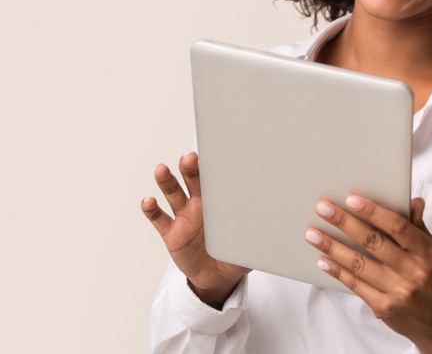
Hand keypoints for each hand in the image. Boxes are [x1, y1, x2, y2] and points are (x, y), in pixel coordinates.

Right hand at [141, 152, 250, 304]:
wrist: (218, 278)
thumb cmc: (235, 254)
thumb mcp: (251, 242)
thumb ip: (260, 232)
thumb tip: (283, 226)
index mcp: (219, 202)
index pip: (215, 178)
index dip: (213, 166)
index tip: (215, 154)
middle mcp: (198, 204)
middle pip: (191, 179)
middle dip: (189, 167)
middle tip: (189, 158)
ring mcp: (183, 217)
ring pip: (172, 193)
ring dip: (166, 180)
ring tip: (162, 170)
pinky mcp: (171, 233)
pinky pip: (159, 218)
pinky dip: (151, 209)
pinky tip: (149, 201)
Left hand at [304, 196, 431, 353]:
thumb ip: (417, 226)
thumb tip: (412, 200)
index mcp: (429, 253)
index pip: (398, 226)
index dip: (373, 211)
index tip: (351, 199)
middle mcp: (414, 272)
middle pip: (373, 242)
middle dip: (344, 223)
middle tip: (322, 208)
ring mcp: (398, 291)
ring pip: (359, 264)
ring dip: (332, 247)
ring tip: (313, 234)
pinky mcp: (384, 307)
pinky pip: (355, 284)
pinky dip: (337, 271)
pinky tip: (323, 260)